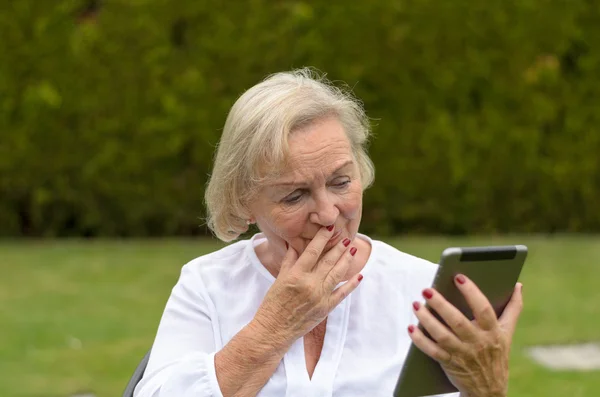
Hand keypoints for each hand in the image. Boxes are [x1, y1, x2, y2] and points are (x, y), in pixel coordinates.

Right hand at [250, 226, 361, 349]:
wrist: (274, 330)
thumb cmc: (272, 304)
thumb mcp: (279, 279)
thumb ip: (289, 261)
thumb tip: (294, 244)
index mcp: (296, 275)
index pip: (312, 251)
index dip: (323, 238)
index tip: (330, 228)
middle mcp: (309, 284)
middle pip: (328, 261)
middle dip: (339, 247)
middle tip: (347, 237)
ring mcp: (320, 297)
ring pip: (337, 274)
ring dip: (346, 260)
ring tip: (353, 250)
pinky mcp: (326, 308)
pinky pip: (342, 293)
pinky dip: (351, 284)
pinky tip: (359, 275)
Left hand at [408, 275, 523, 396]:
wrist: (489, 390)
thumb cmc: (496, 352)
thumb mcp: (507, 332)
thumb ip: (513, 308)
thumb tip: (518, 285)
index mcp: (492, 331)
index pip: (483, 309)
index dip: (472, 292)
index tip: (458, 277)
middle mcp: (477, 342)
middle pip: (457, 321)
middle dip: (441, 304)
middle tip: (427, 289)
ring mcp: (462, 353)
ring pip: (442, 335)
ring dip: (426, 320)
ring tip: (416, 304)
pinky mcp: (449, 363)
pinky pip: (432, 351)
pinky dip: (420, 340)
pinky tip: (411, 327)